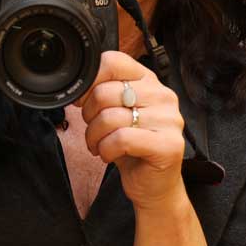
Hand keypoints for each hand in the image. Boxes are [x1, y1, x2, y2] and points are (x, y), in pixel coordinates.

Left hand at [76, 51, 186, 209]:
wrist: (153, 184)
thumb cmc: (131, 147)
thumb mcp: (114, 113)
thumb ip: (102, 93)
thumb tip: (75, 86)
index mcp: (148, 81)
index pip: (113, 61)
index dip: (89, 82)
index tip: (82, 101)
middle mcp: (163, 95)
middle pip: (105, 92)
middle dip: (88, 116)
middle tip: (93, 131)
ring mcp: (170, 120)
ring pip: (110, 117)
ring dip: (94, 136)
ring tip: (99, 145)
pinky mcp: (169, 145)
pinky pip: (121, 139)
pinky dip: (106, 149)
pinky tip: (109, 154)